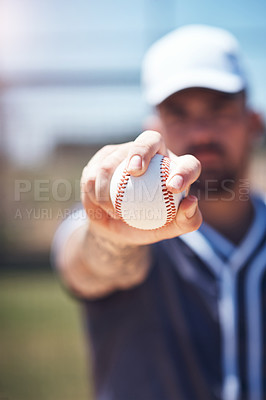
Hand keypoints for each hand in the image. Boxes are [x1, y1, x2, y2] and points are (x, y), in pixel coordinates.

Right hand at [80, 130, 201, 244]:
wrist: (119, 227)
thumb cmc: (148, 225)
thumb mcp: (170, 229)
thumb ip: (187, 220)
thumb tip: (191, 202)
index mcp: (176, 168)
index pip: (188, 164)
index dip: (184, 171)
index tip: (172, 188)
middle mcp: (153, 153)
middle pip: (151, 138)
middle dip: (141, 150)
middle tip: (134, 170)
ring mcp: (126, 151)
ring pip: (112, 161)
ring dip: (109, 188)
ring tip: (115, 212)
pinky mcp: (103, 158)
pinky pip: (94, 173)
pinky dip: (96, 193)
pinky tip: (101, 207)